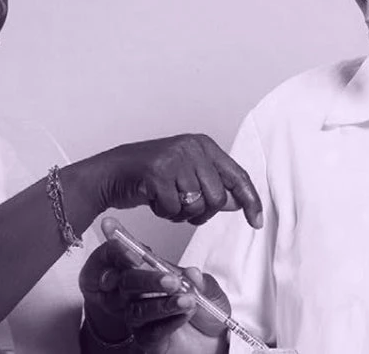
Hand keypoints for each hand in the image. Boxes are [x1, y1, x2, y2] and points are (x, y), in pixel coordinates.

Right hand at [67, 134, 262, 227]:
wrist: (111, 173)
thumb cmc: (150, 177)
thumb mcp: (186, 177)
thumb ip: (213, 186)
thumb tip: (238, 202)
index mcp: (204, 145)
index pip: (238, 176)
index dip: (250, 201)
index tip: (256, 222)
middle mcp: (192, 147)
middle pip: (218, 198)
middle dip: (203, 212)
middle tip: (184, 208)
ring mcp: (174, 159)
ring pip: (197, 205)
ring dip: (181, 213)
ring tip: (166, 201)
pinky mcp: (157, 173)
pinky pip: (174, 208)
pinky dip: (164, 213)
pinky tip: (153, 200)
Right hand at [80, 239, 229, 352]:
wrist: (215, 343)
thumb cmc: (206, 311)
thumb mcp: (211, 291)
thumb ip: (202, 283)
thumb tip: (192, 273)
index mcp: (151, 272)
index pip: (129, 254)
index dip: (119, 241)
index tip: (110, 226)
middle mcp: (139, 293)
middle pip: (127, 282)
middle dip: (147, 278)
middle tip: (170, 280)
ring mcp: (140, 316)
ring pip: (138, 309)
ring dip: (163, 303)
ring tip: (187, 299)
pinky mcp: (146, 340)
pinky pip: (150, 331)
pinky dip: (169, 322)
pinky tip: (184, 315)